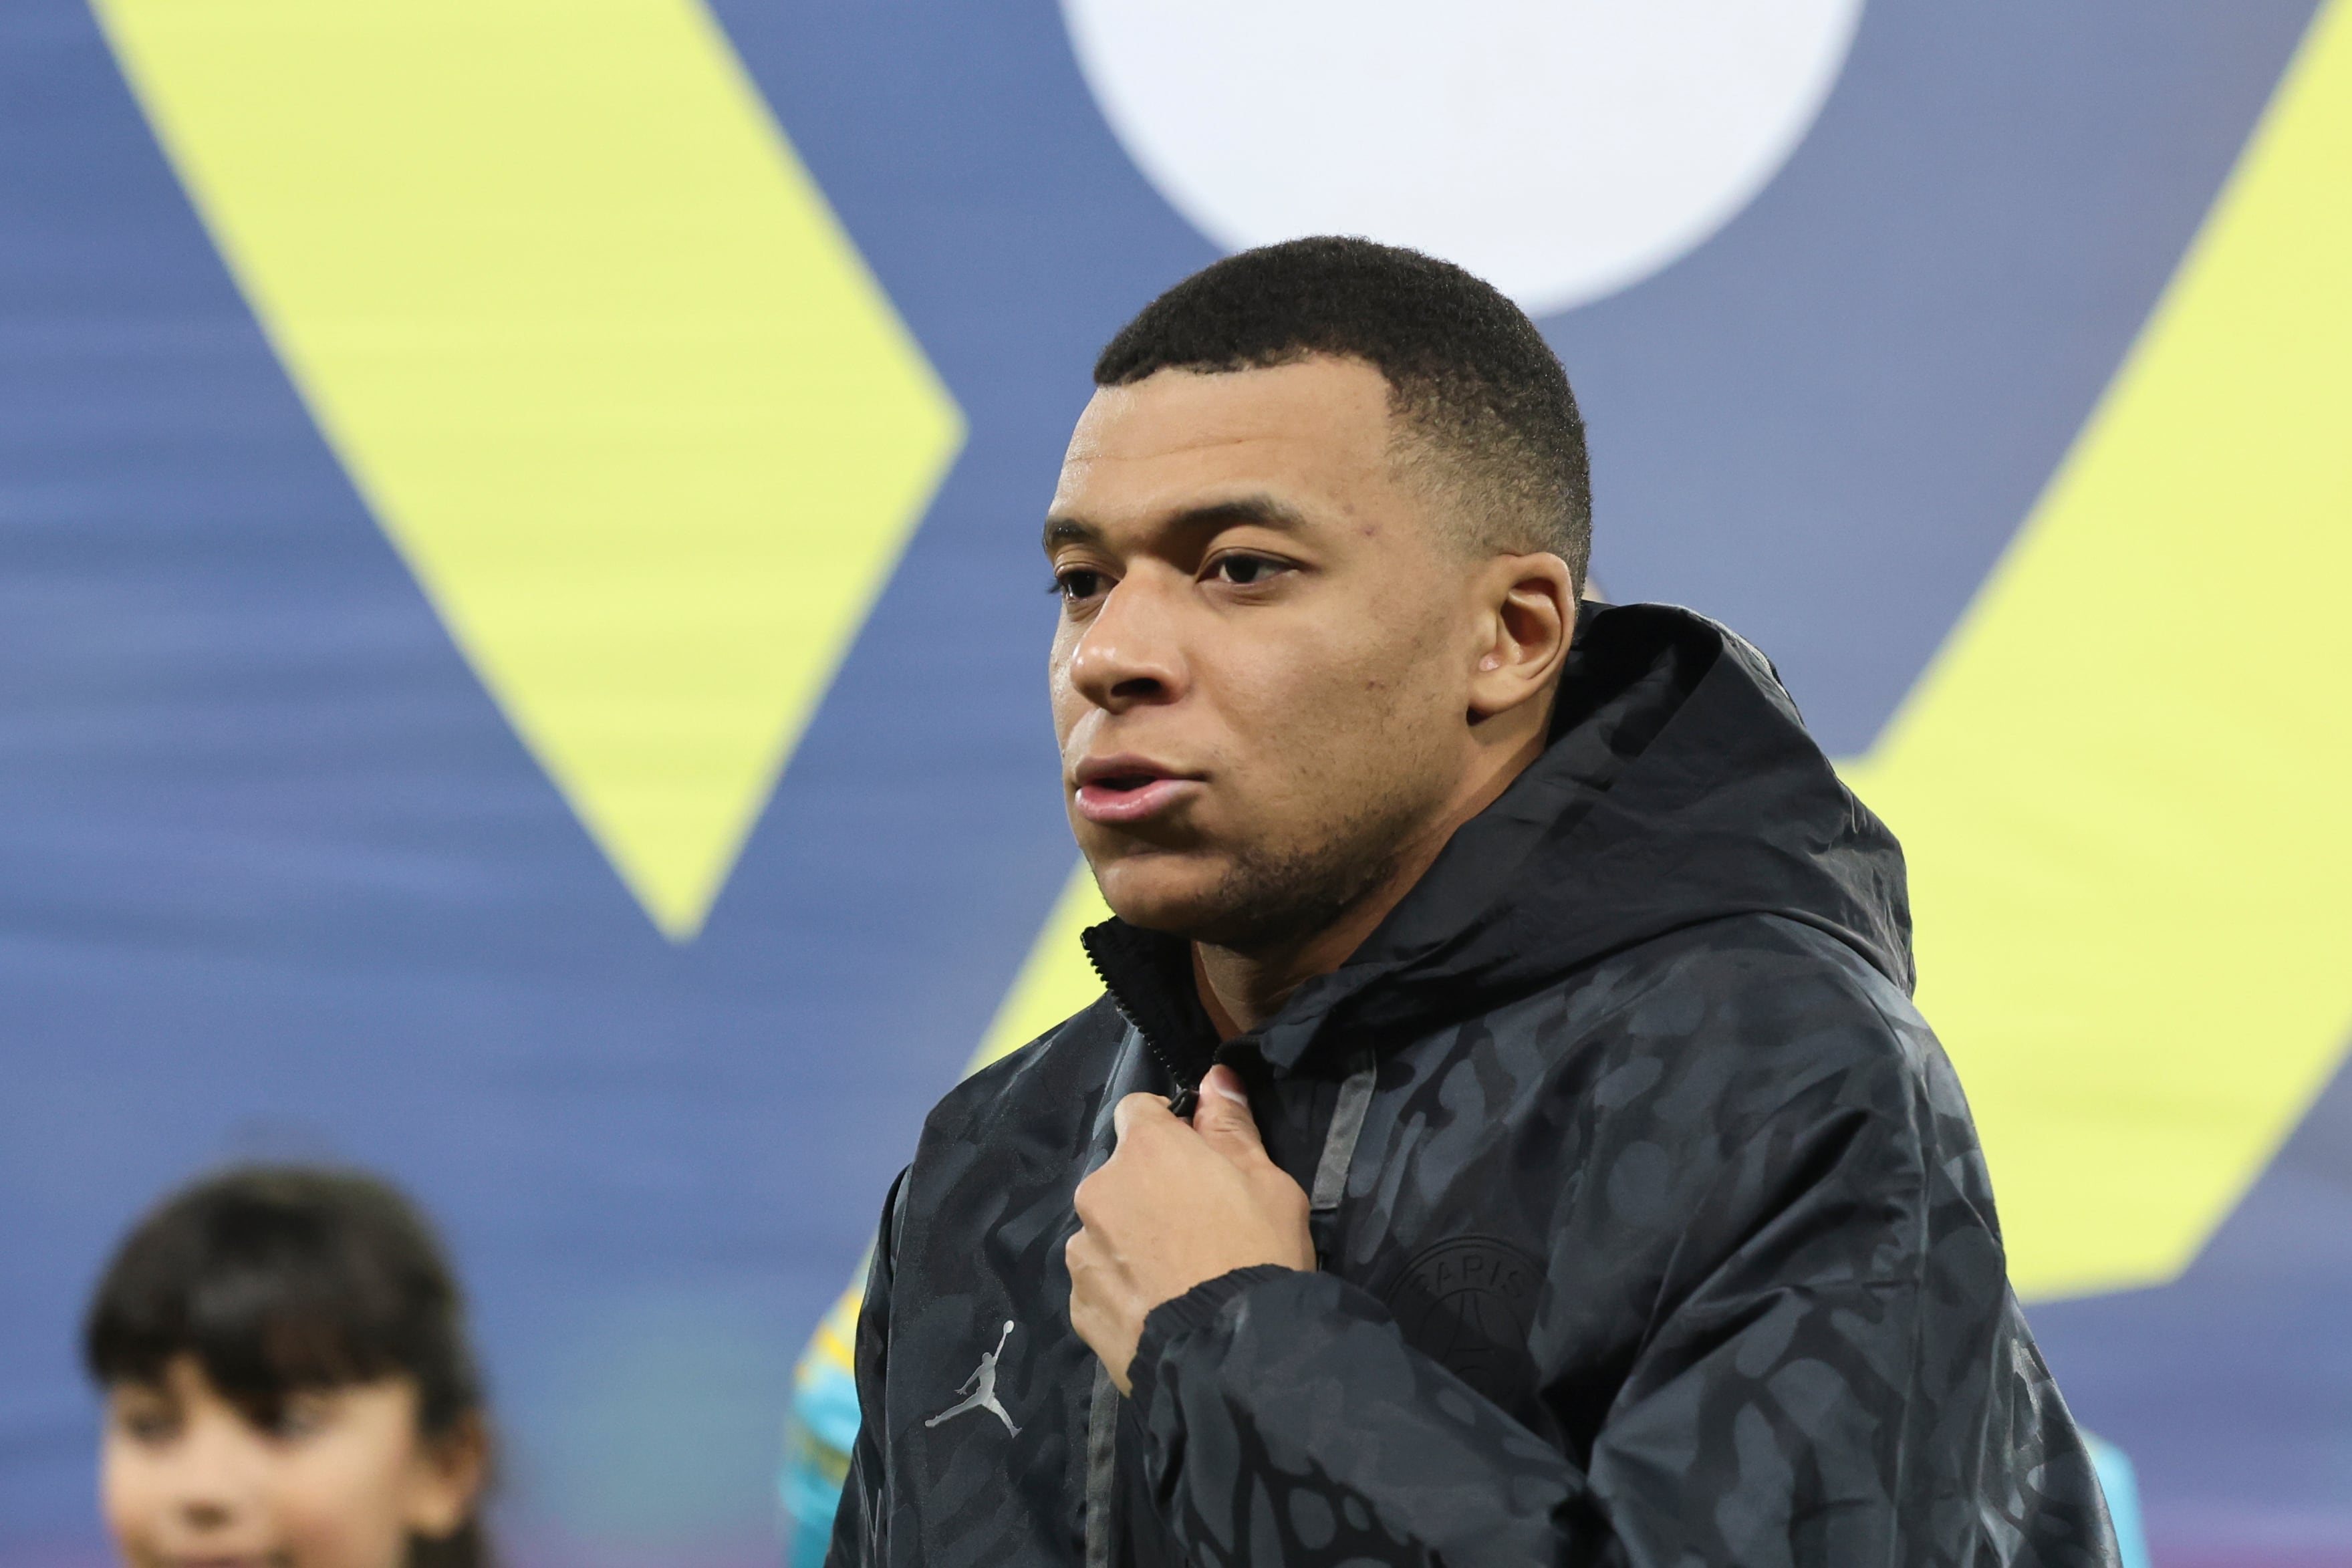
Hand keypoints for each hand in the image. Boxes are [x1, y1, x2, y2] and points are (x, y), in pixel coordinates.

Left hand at [1067, 1064, 1313, 1392]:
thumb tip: (1216, 1078)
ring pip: (1104, 1229)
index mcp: (1145, 1150)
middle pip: (1120, 1174)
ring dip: (1129, 1240)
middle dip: (1148, 1190)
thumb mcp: (1268, 1183)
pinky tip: (1157, 1311)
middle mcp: (1099, 1191)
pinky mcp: (1079, 1304)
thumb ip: (1231, 1127)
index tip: (1196, 1159)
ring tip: (1175, 1279)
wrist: (1232, 1359)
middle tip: (1196, 1228)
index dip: (1168, 1130)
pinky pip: (1099, 1281)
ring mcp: (1082, 1250)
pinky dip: (1121, 1289)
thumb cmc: (1258, 1256)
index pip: (1138, 1110)